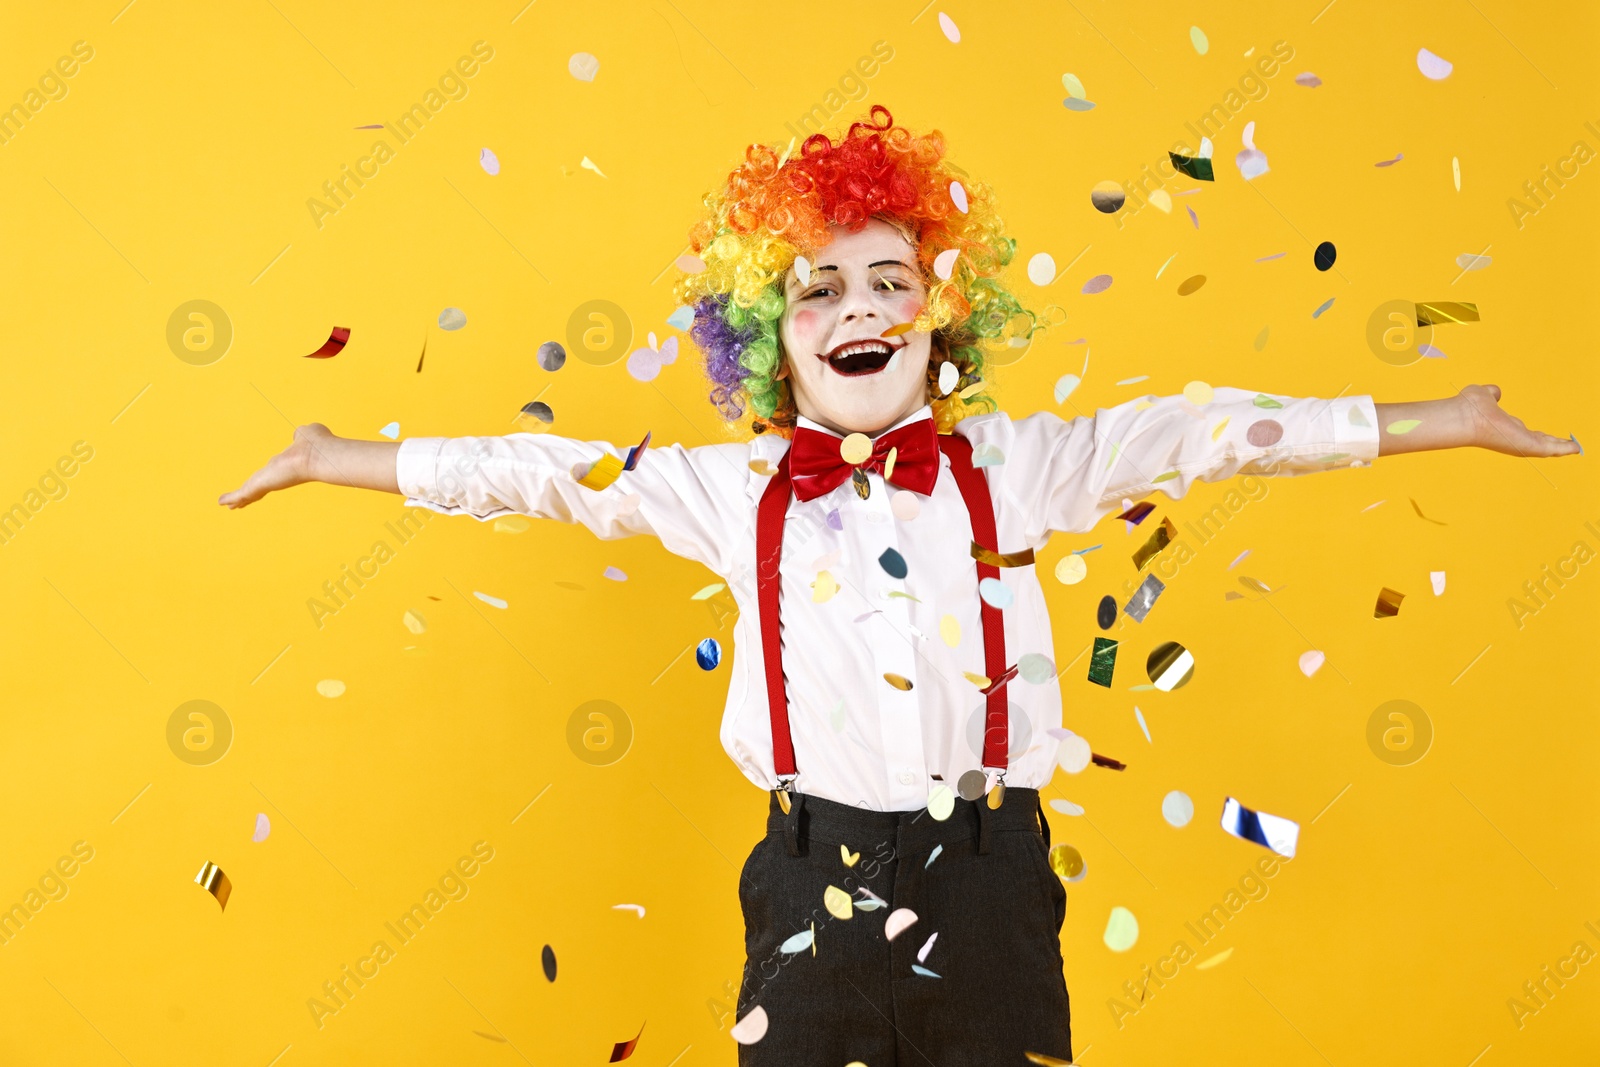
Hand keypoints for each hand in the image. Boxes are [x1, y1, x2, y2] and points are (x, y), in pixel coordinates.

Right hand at [217, 423, 333, 508]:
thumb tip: (299, 434)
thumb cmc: (317, 444)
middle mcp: (278, 477)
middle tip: (242, 502)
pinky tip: (221, 503)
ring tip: (230, 507)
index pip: (274, 476)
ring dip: (239, 499)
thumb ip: (302, 436)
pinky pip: (243, 493)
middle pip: (261, 488)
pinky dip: (231, 497)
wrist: (317, 456)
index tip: (264, 485)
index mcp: (287, 466)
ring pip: (251, 493)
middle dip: (252, 495)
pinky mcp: (260, 485)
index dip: (267, 480)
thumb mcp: (306, 434)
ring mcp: (269, 483)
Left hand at [1457, 384, 1579, 457]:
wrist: (1466, 415)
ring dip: (1563, 447)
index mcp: (1506, 428)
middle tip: (1569, 446)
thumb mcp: (1485, 395)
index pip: (1524, 433)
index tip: (1547, 436)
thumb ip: (1492, 394)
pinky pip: (1552, 449)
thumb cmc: (1470, 406)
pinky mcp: (1528, 446)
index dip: (1536, 434)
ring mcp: (1521, 443)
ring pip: (1547, 447)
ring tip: (1577, 448)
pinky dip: (1565, 448)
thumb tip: (1496, 392)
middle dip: (1554, 443)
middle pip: (1538, 442)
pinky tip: (1576, 449)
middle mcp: (1514, 438)